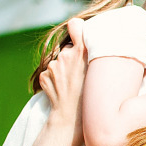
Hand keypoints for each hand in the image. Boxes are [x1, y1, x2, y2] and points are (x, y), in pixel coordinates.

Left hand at [39, 17, 86, 145]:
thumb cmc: (92, 99)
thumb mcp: (100, 73)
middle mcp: (66, 55)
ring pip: (60, 62)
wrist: (71, 120)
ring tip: (74, 86)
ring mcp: (54, 66)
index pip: (75, 24)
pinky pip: (51, 72)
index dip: (78, 29)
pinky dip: (56, 79)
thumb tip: (86, 39)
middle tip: (82, 74)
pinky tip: (64, 91)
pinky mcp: (45, 75)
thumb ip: (92, 52)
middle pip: (68, 49)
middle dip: (73, 57)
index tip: (81, 35)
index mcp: (83, 51)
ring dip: (64, 70)